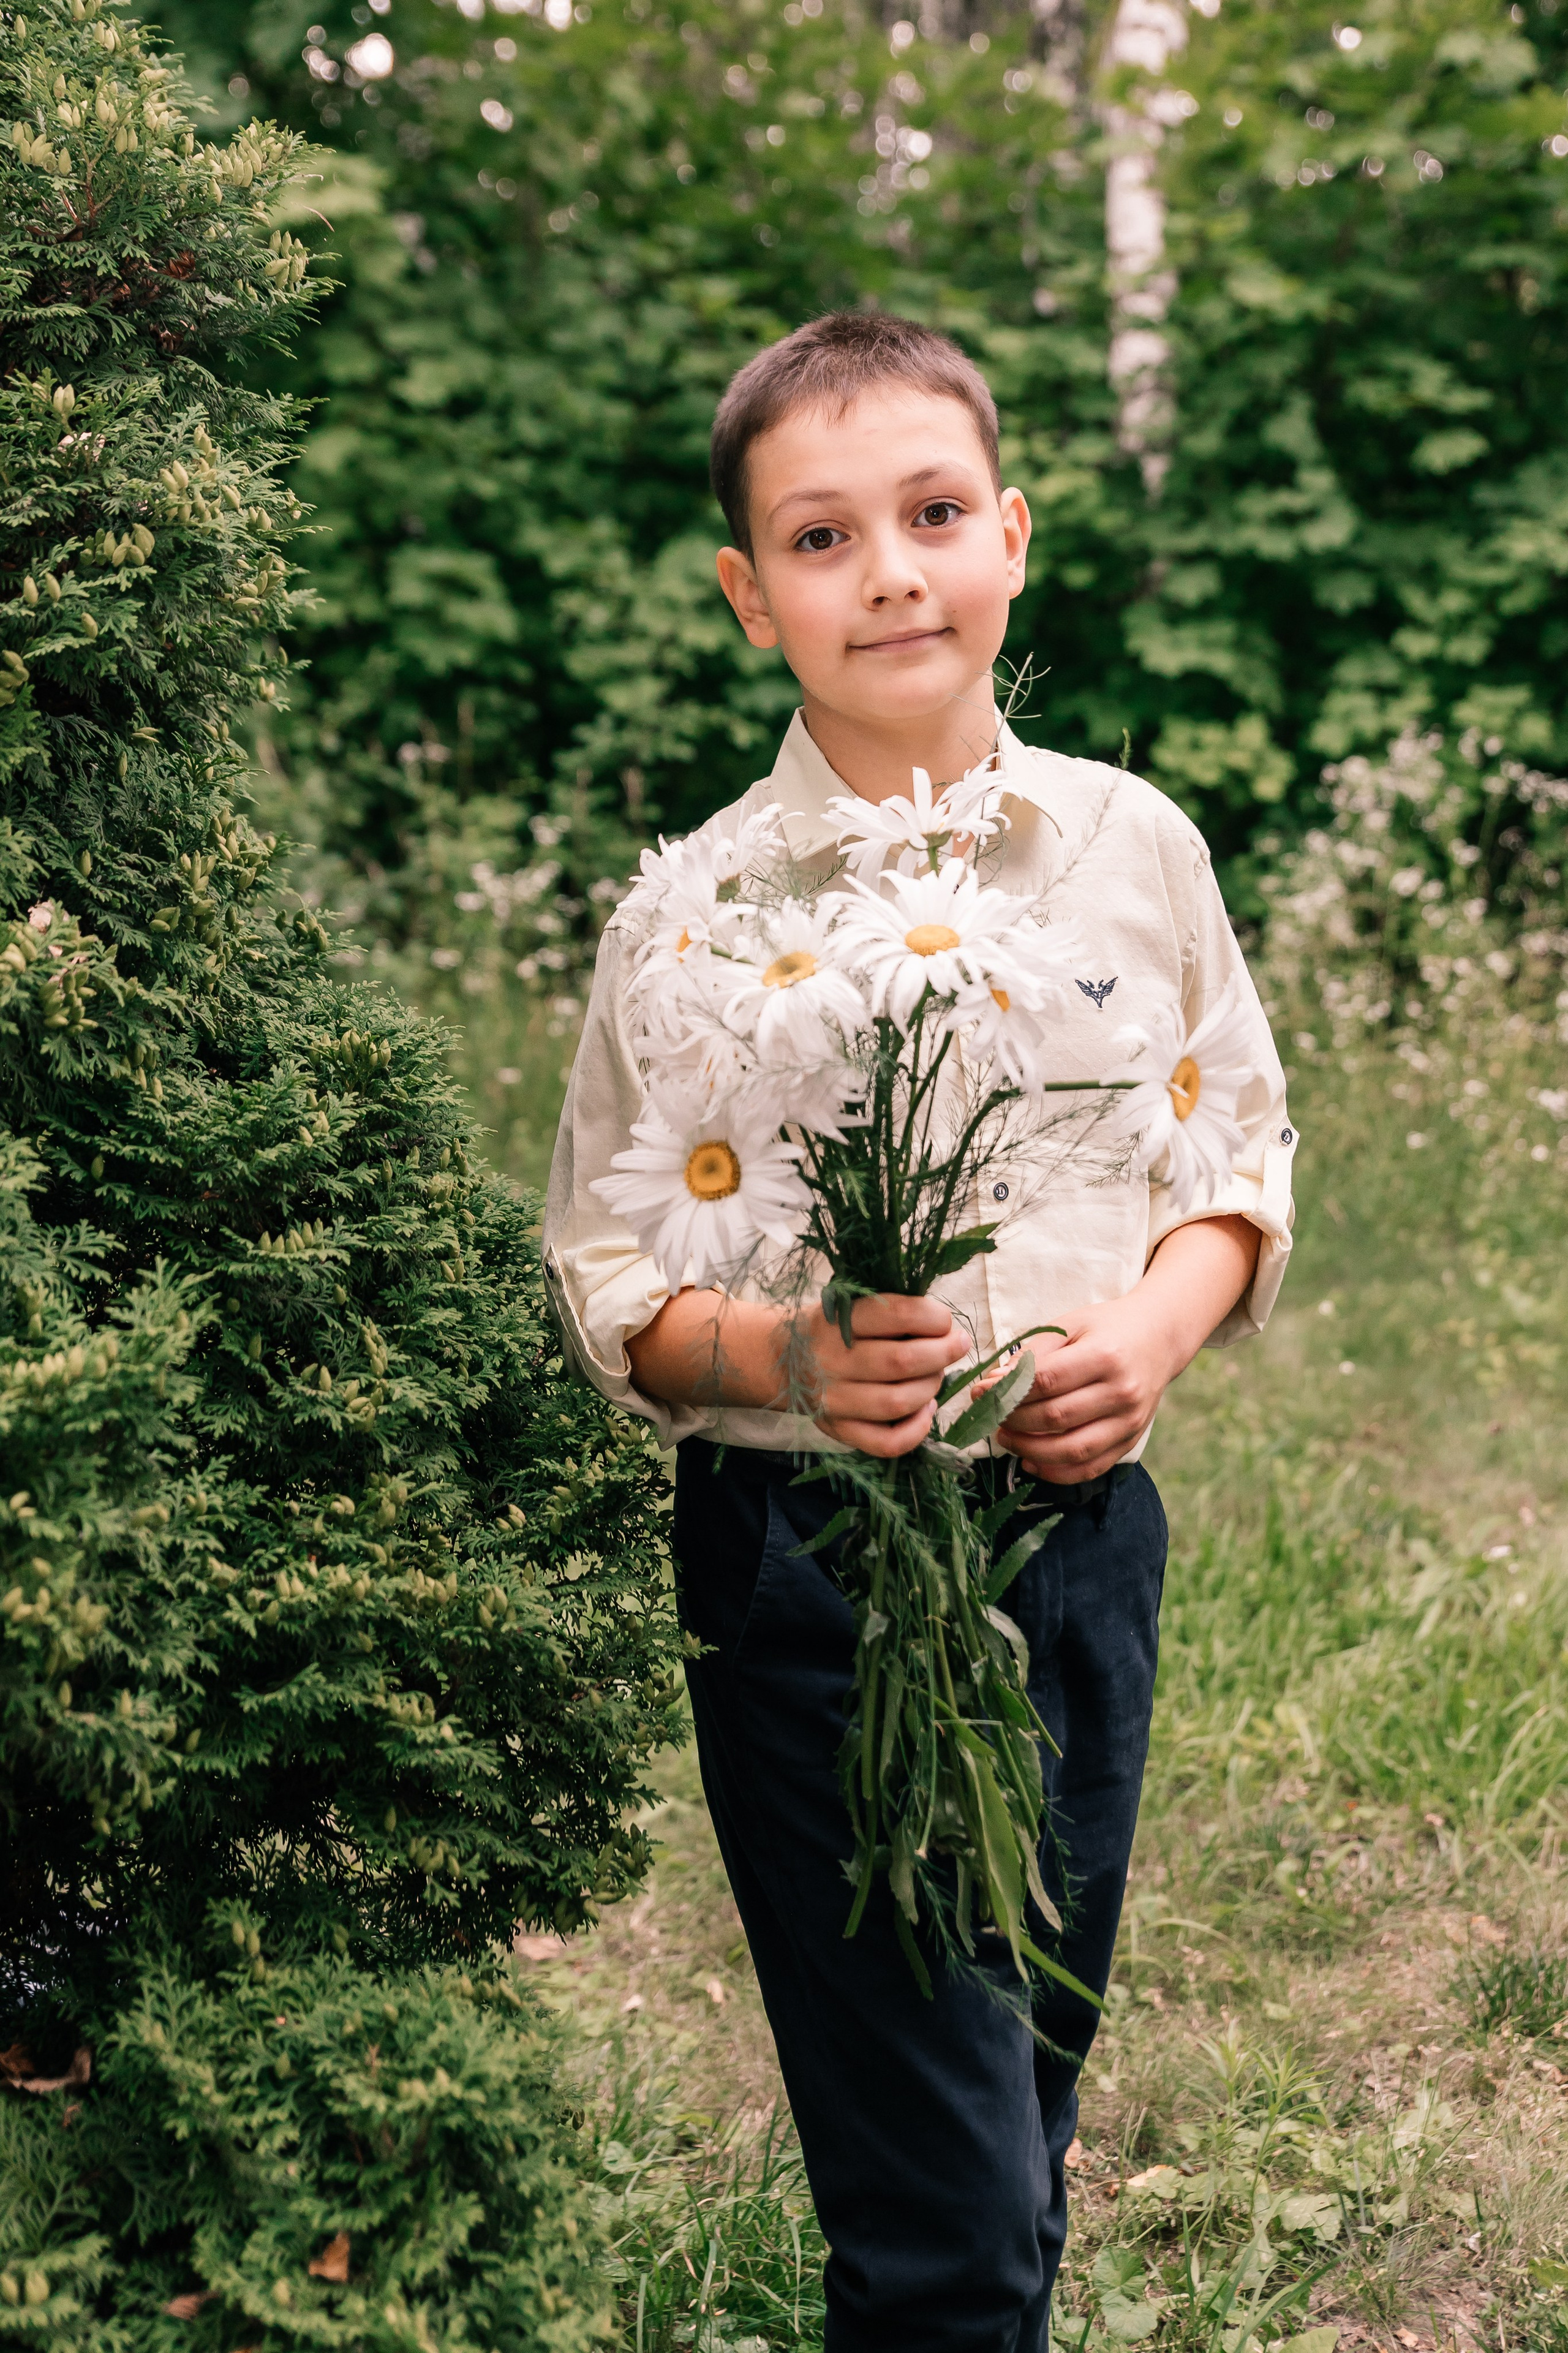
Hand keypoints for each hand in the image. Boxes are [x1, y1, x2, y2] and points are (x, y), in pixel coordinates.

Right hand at [794, 1292, 970, 1458]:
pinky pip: (886, 1443)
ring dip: (931, 1387)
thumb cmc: (831, 1329)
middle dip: (942, 1352)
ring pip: (897, 1402)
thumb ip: (889, 1312)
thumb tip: (944, 1326)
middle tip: (957, 1345)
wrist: (780, 1360)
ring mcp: (834, 1401)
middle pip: (901, 1361)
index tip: (944, 1321)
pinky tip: (926, 1409)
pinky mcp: (839, 1431)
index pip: (895, 1315)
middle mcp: (831, 1362)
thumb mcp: (848, 1305)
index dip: (932, 1318)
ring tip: (937, 1375)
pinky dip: (917, 1429)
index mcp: (836, 1321)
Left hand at [994, 1215, 1262, 1482]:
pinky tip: (1031, 1463)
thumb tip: (993, 1383)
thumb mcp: (1071, 1324)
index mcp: (1106, 1356)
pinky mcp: (1130, 1441)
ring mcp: (1129, 1422)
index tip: (980, 1391)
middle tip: (989, 1416)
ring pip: (1072, 1450)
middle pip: (1055, 1418)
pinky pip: (1090, 1468)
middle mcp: (1122, 1392)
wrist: (1159, 1338)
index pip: (1046, 1381)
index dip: (1007, 1390)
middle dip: (1013, 1421)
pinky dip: (1057, 1472)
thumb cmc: (1107, 1327)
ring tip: (1005, 1438)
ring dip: (1029, 1450)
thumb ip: (1033, 1353)